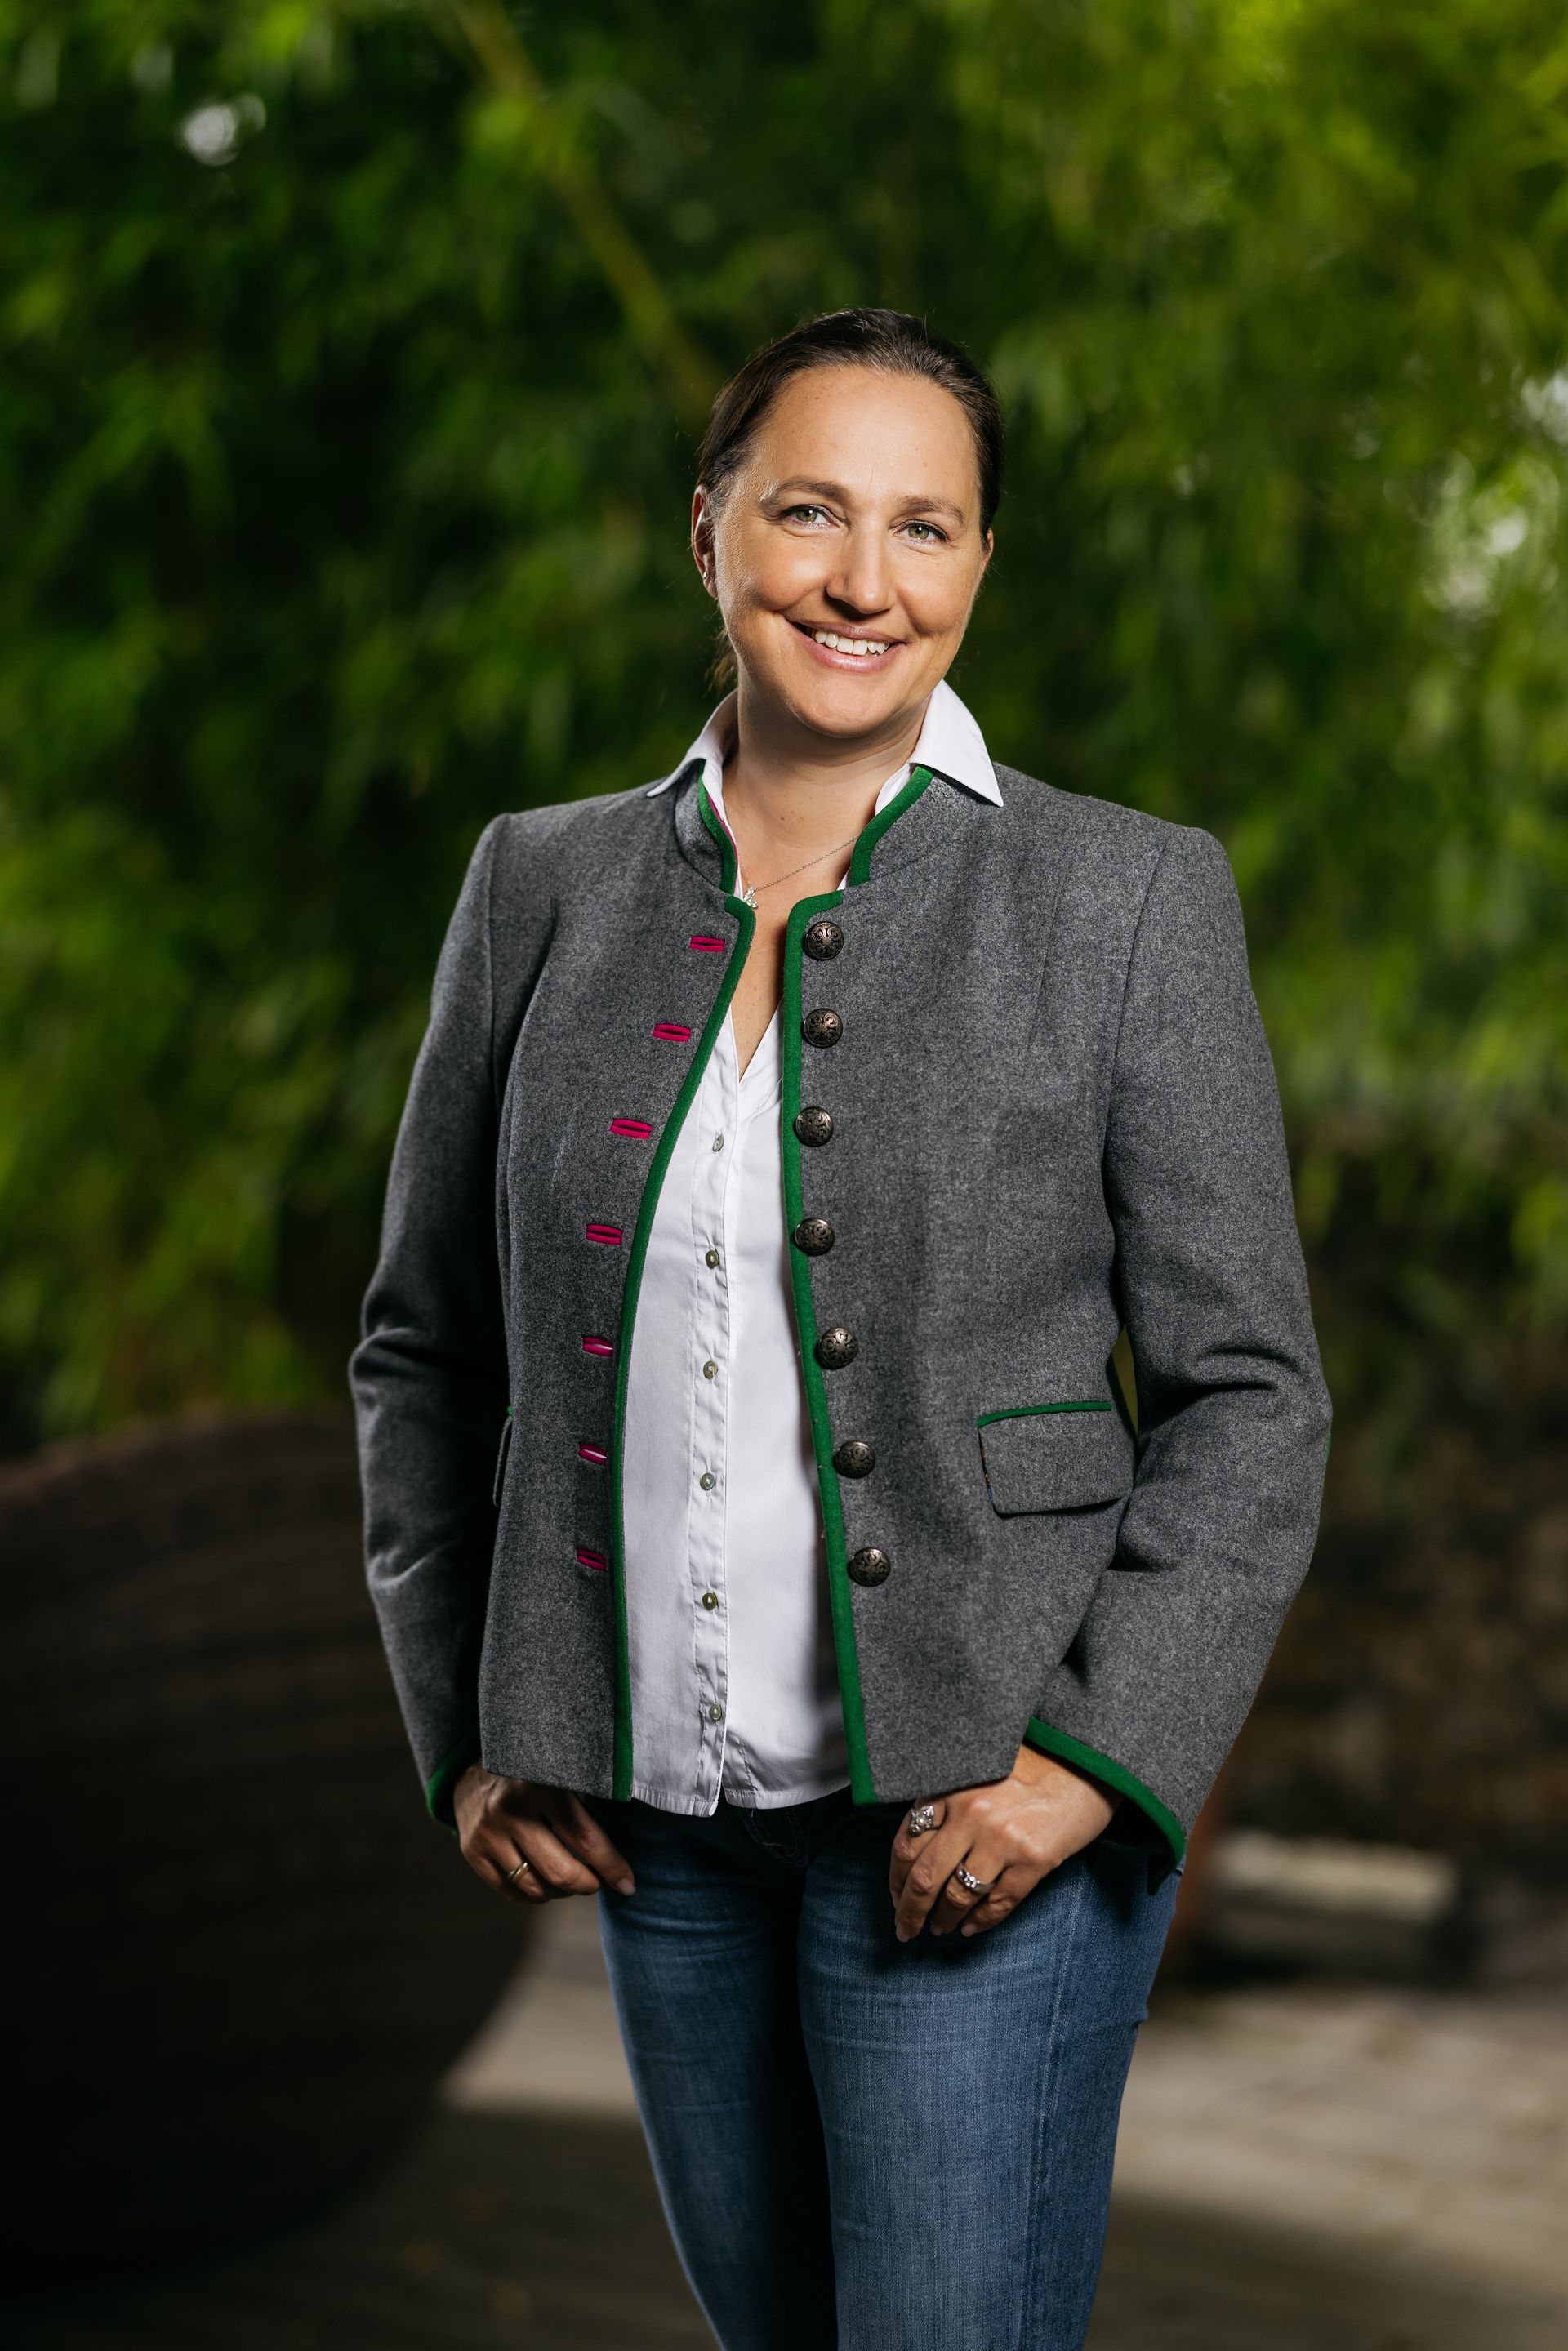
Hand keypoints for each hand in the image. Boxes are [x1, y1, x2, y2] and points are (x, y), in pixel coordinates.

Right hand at [453, 1764, 636, 1905]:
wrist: (472, 1764)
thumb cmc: (532, 1769)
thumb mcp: (560, 1771)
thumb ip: (588, 1802)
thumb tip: (622, 1852)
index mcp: (539, 1785)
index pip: (584, 1838)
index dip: (611, 1866)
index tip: (628, 1883)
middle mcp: (509, 1810)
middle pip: (560, 1872)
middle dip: (588, 1884)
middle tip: (599, 1881)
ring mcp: (487, 1833)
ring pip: (536, 1888)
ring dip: (562, 1892)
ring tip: (573, 1879)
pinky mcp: (471, 1851)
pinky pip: (511, 1892)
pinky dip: (536, 1895)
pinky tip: (547, 1882)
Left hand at [888, 1743, 1118, 1942]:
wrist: (1085, 1761)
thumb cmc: (1031, 1761)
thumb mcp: (976, 1768)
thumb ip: (946, 1799)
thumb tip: (917, 1849)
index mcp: (951, 1787)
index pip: (906, 1843)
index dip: (896, 1878)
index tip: (895, 1895)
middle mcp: (971, 1814)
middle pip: (925, 1877)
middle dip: (910, 1911)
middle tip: (905, 1929)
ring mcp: (1002, 1840)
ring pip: (958, 1896)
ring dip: (943, 1919)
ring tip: (939, 1928)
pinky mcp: (1034, 1861)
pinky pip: (999, 1903)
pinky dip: (981, 1921)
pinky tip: (971, 1927)